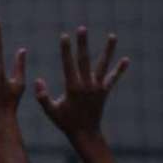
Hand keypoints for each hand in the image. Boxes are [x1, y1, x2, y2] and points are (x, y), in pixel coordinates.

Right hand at [35, 27, 128, 141]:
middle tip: (82, 28)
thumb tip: (36, 81)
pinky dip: (119, 70)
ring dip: (108, 50)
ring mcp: (98, 88)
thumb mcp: (51, 111)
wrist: (86, 134)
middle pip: (85, 60)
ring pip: (103, 65)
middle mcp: (87, 85)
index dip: (66, 50)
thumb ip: (42, 97)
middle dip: (83, 43)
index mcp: (73, 88)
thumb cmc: (66, 123)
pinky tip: (126, 60)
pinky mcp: (104, 92)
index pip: (68, 64)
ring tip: (112, 36)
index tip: (64, 36)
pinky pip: (112, 78)